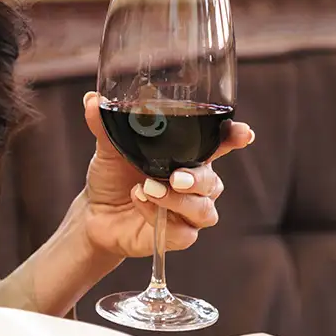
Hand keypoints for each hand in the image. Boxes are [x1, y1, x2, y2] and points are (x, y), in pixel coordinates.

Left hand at [79, 92, 254, 259]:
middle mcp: (194, 183)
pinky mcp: (178, 236)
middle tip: (176, 176)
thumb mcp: (107, 149)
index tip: (243, 133)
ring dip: (179, 200)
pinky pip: (182, 231)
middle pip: (213, 180)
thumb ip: (104, 126)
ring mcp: (189, 211)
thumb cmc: (112, 176)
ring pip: (204, 209)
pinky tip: (141, 202)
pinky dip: (159, 215)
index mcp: (187, 155)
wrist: (95, 214)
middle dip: (198, 177)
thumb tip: (92, 99)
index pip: (220, 144)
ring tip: (149, 189)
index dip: (235, 138)